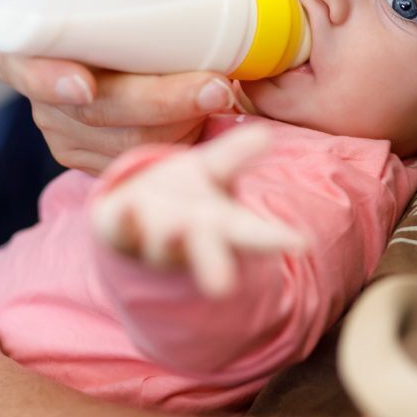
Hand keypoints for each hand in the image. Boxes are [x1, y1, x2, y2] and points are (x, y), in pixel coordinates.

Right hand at [0, 0, 236, 174]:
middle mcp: (43, 96)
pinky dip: (172, 146)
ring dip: (174, 124)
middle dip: (154, 103)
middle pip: (90, 113)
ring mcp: (69, 133)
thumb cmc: (122, 9)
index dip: (48, 78)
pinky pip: (133, 162)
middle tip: (212, 84)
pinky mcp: (99, 160)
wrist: (134, 49)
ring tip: (222, 94)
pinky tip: (204, 129)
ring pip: (119, 142)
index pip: (22, 67)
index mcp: (29, 46)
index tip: (85, 83)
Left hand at [91, 126, 306, 296]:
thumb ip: (235, 155)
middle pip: (207, 251)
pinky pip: (121, 227)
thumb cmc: (180, 195)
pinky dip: (126, 220)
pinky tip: (128, 207)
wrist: (127, 215)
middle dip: (216, 265)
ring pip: (164, 244)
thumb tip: (266, 133)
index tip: (298, 243)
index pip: (251, 234)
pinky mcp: (117, 229)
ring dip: (171, 239)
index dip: (275, 239)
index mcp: (219, 226)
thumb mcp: (210, 172)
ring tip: (178, 228)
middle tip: (223, 284)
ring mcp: (151, 237)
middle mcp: (187, 239)